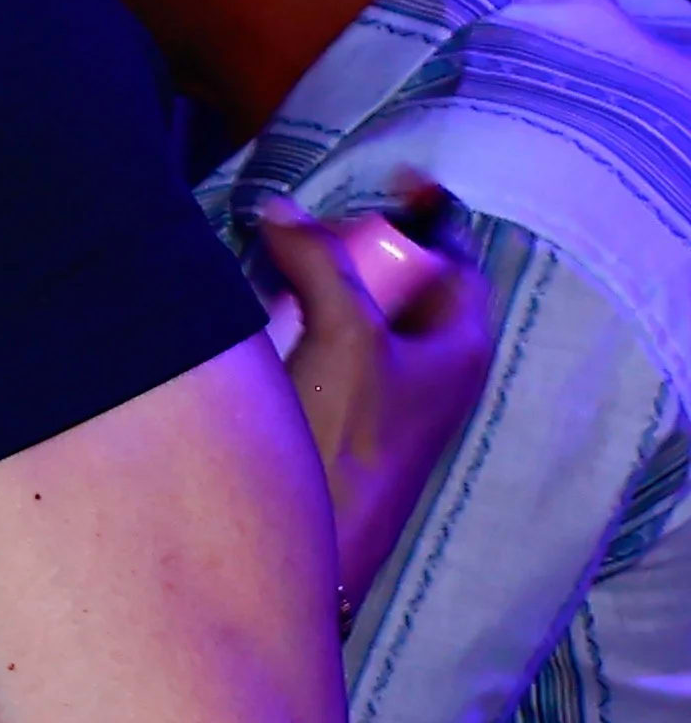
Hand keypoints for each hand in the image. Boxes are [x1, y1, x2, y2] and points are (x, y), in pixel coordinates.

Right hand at [253, 186, 494, 609]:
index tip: (391, 180)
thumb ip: (318, 265)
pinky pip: (332, 351)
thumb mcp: (341, 337)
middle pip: (404, 284)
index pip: (456, 258)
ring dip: (322, 288)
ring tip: (275, 270)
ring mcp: (389, 395)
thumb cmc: (348, 439)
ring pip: (363, 318)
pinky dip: (303, 327)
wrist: (318, 542)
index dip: (426, 216)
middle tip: (309, 232)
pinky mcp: (347, 418)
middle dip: (357, 250)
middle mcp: (433, 368)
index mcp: (459, 344)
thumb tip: (281, 210)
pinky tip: (264, 325)